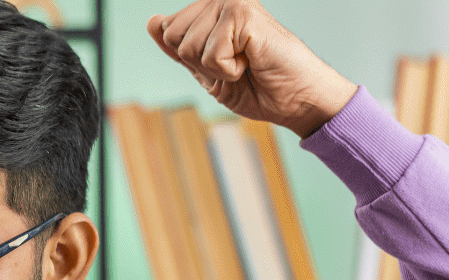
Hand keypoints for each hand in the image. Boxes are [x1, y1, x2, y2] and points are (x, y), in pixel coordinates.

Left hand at [147, 0, 357, 137]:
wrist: (296, 100)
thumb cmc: (258, 86)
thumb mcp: (207, 70)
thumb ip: (180, 48)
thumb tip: (153, 22)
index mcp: (211, 9)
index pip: (167, 31)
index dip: (190, 59)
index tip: (224, 62)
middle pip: (173, 37)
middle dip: (199, 63)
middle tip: (236, 64)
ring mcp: (233, 3)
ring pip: (188, 46)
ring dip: (216, 68)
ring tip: (246, 63)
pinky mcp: (243, 13)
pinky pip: (210, 53)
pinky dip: (228, 70)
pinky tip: (251, 62)